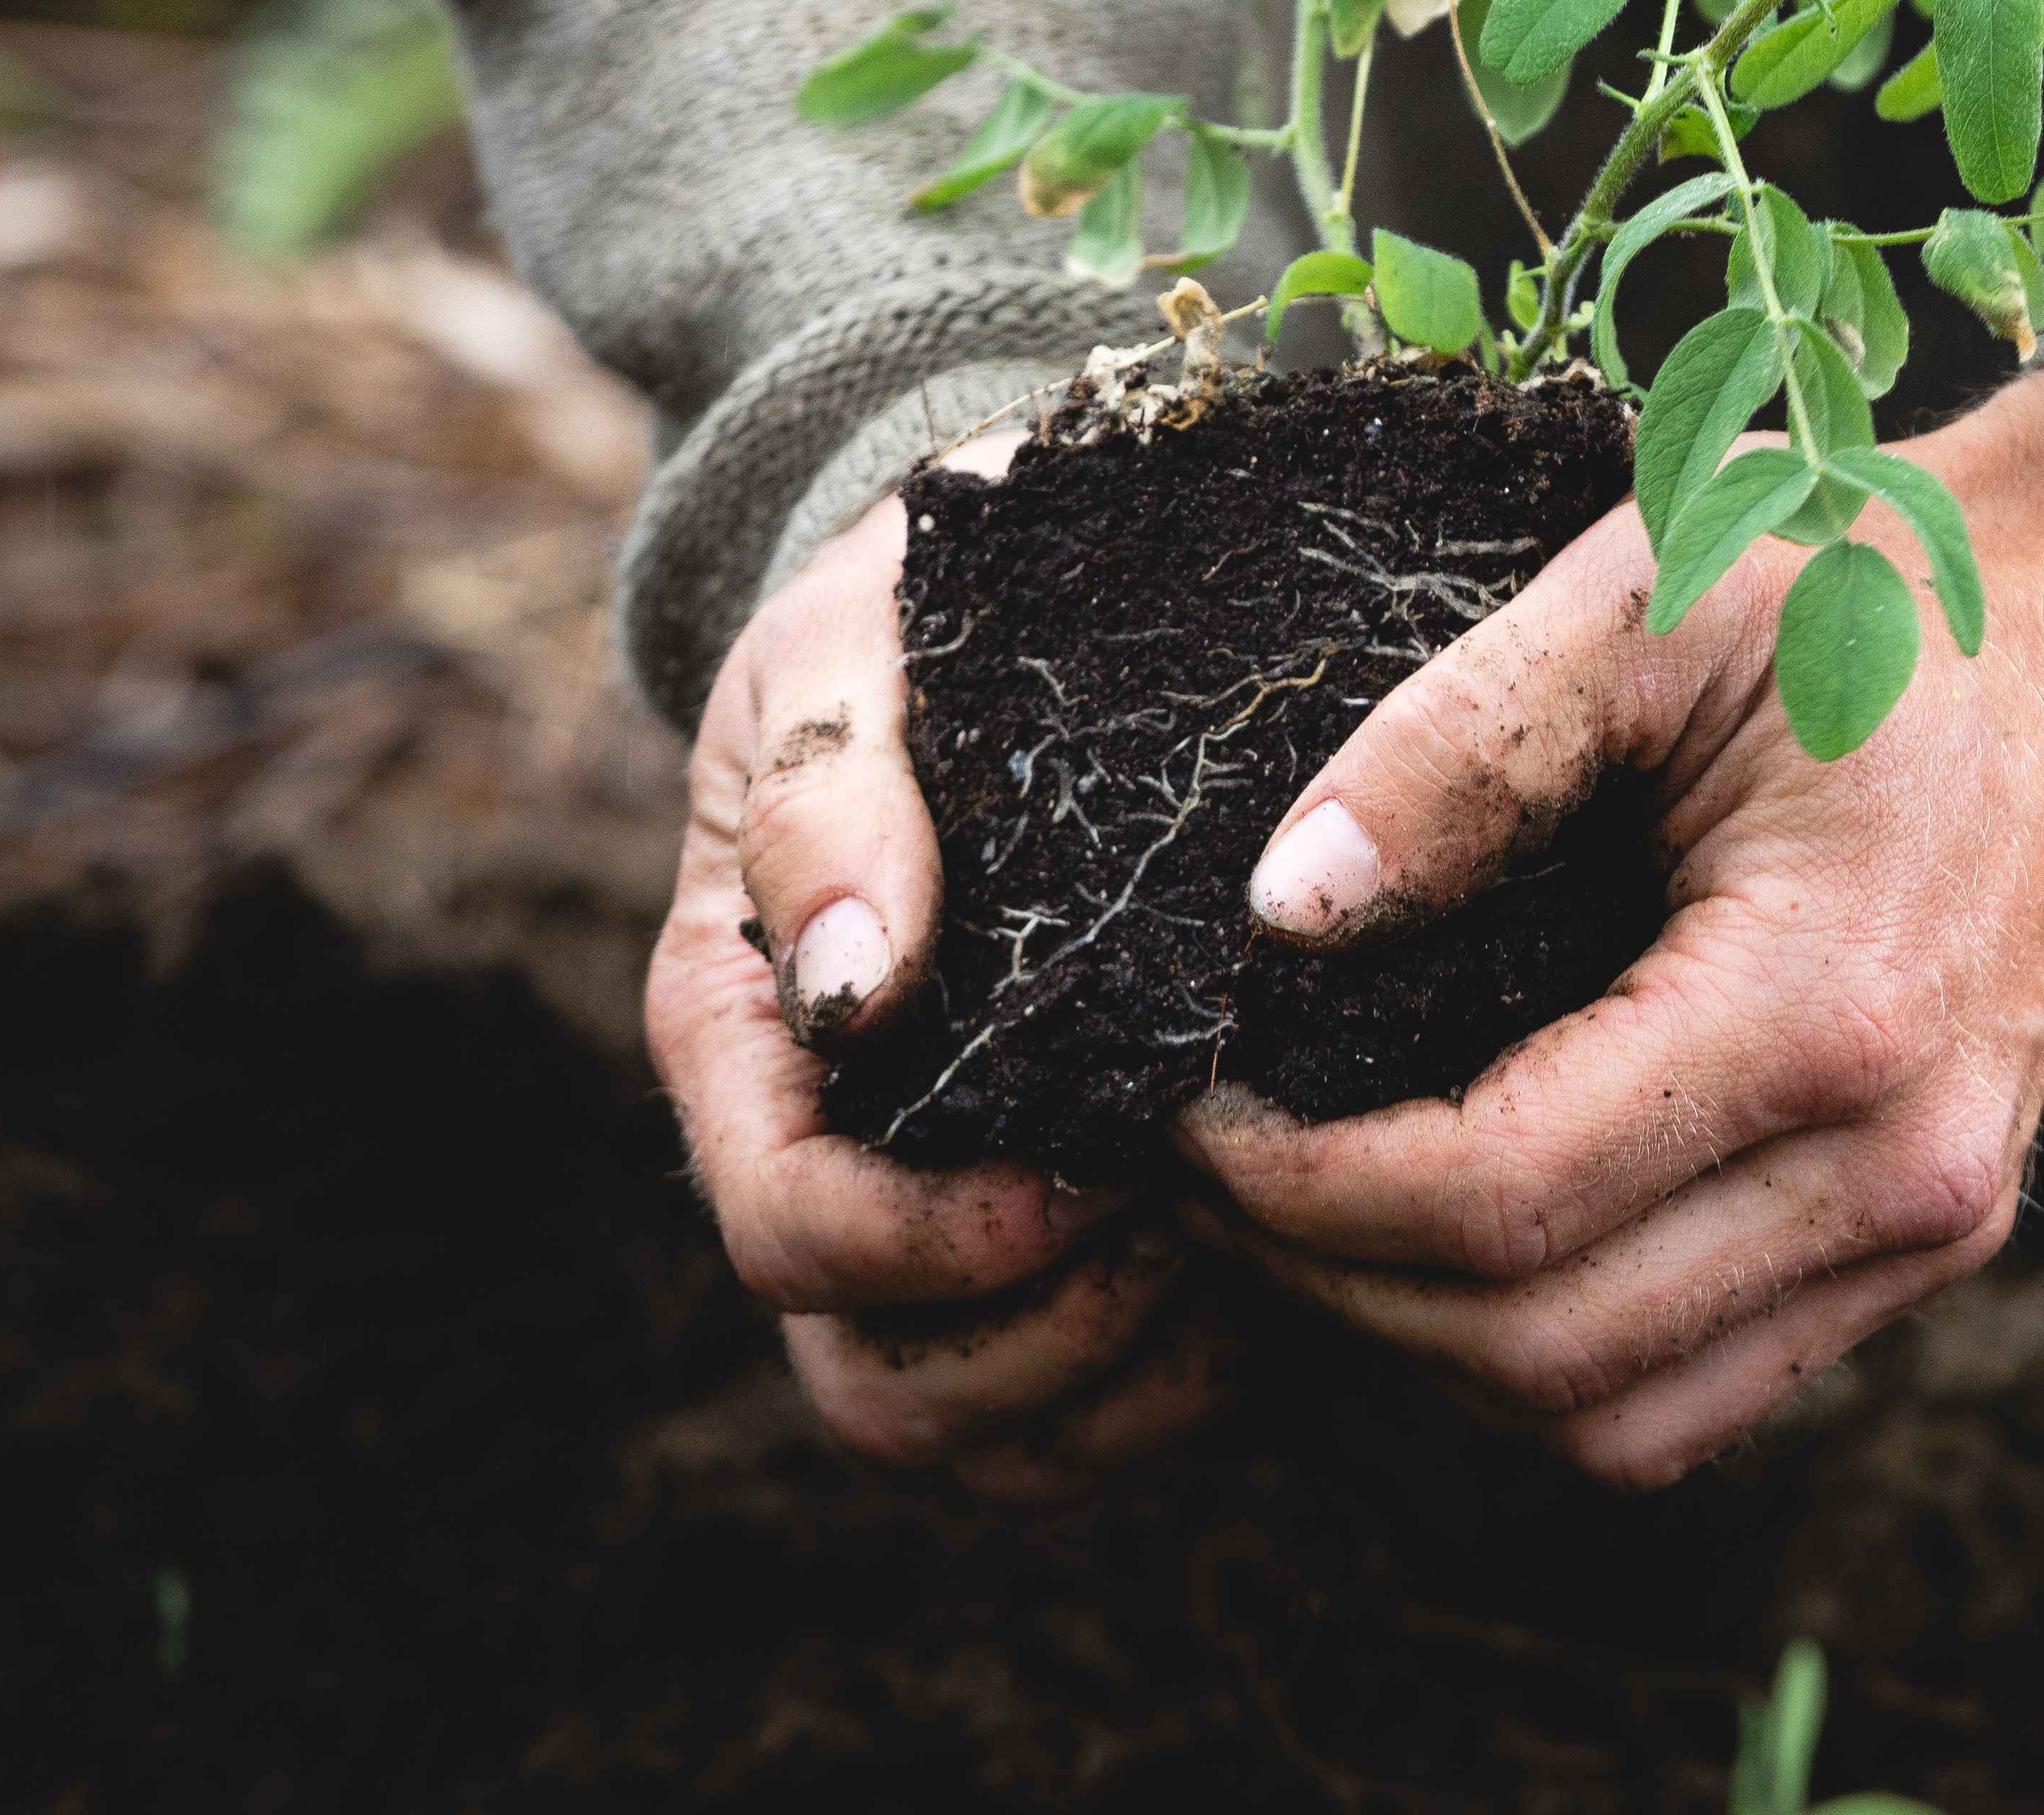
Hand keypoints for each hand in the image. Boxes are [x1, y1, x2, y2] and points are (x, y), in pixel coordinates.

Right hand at [645, 429, 1235, 1499]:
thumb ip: (829, 790)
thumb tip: (851, 980)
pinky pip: (1113, 1412)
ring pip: (998, 1433)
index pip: (798, 1237)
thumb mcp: (850, 645)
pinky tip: (1295, 1248)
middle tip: (1193, 1208)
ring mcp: (943, 1227)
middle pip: (885, 1388)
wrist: (1032, 610)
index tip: (1084, 1160)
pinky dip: (1200, 1374)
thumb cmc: (922, 621)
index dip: (931, 1244)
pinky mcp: (1074, 1249)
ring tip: (1250, 1233)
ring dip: (1131, 1370)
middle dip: (1043, 1335)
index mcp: (748, 1044)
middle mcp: (829, 1168)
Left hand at [1179, 367, 2043, 1485]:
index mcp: (1835, 1011)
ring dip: (1436, 1353)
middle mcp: (1905, 1166)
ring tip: (1316, 1216)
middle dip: (1335, 1288)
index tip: (1186, 1112)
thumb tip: (1277, 915)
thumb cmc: (1878, 586)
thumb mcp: (1647, 604)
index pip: (1505, 1201)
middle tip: (1214, 1170)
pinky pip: (1704, 1386)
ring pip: (1623, 1418)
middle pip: (1547, 1353)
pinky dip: (1557, 1357)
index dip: (1306, 1191)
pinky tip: (1460, 1234)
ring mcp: (1936, 1222)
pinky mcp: (1933, 1233)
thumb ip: (1456, 753)